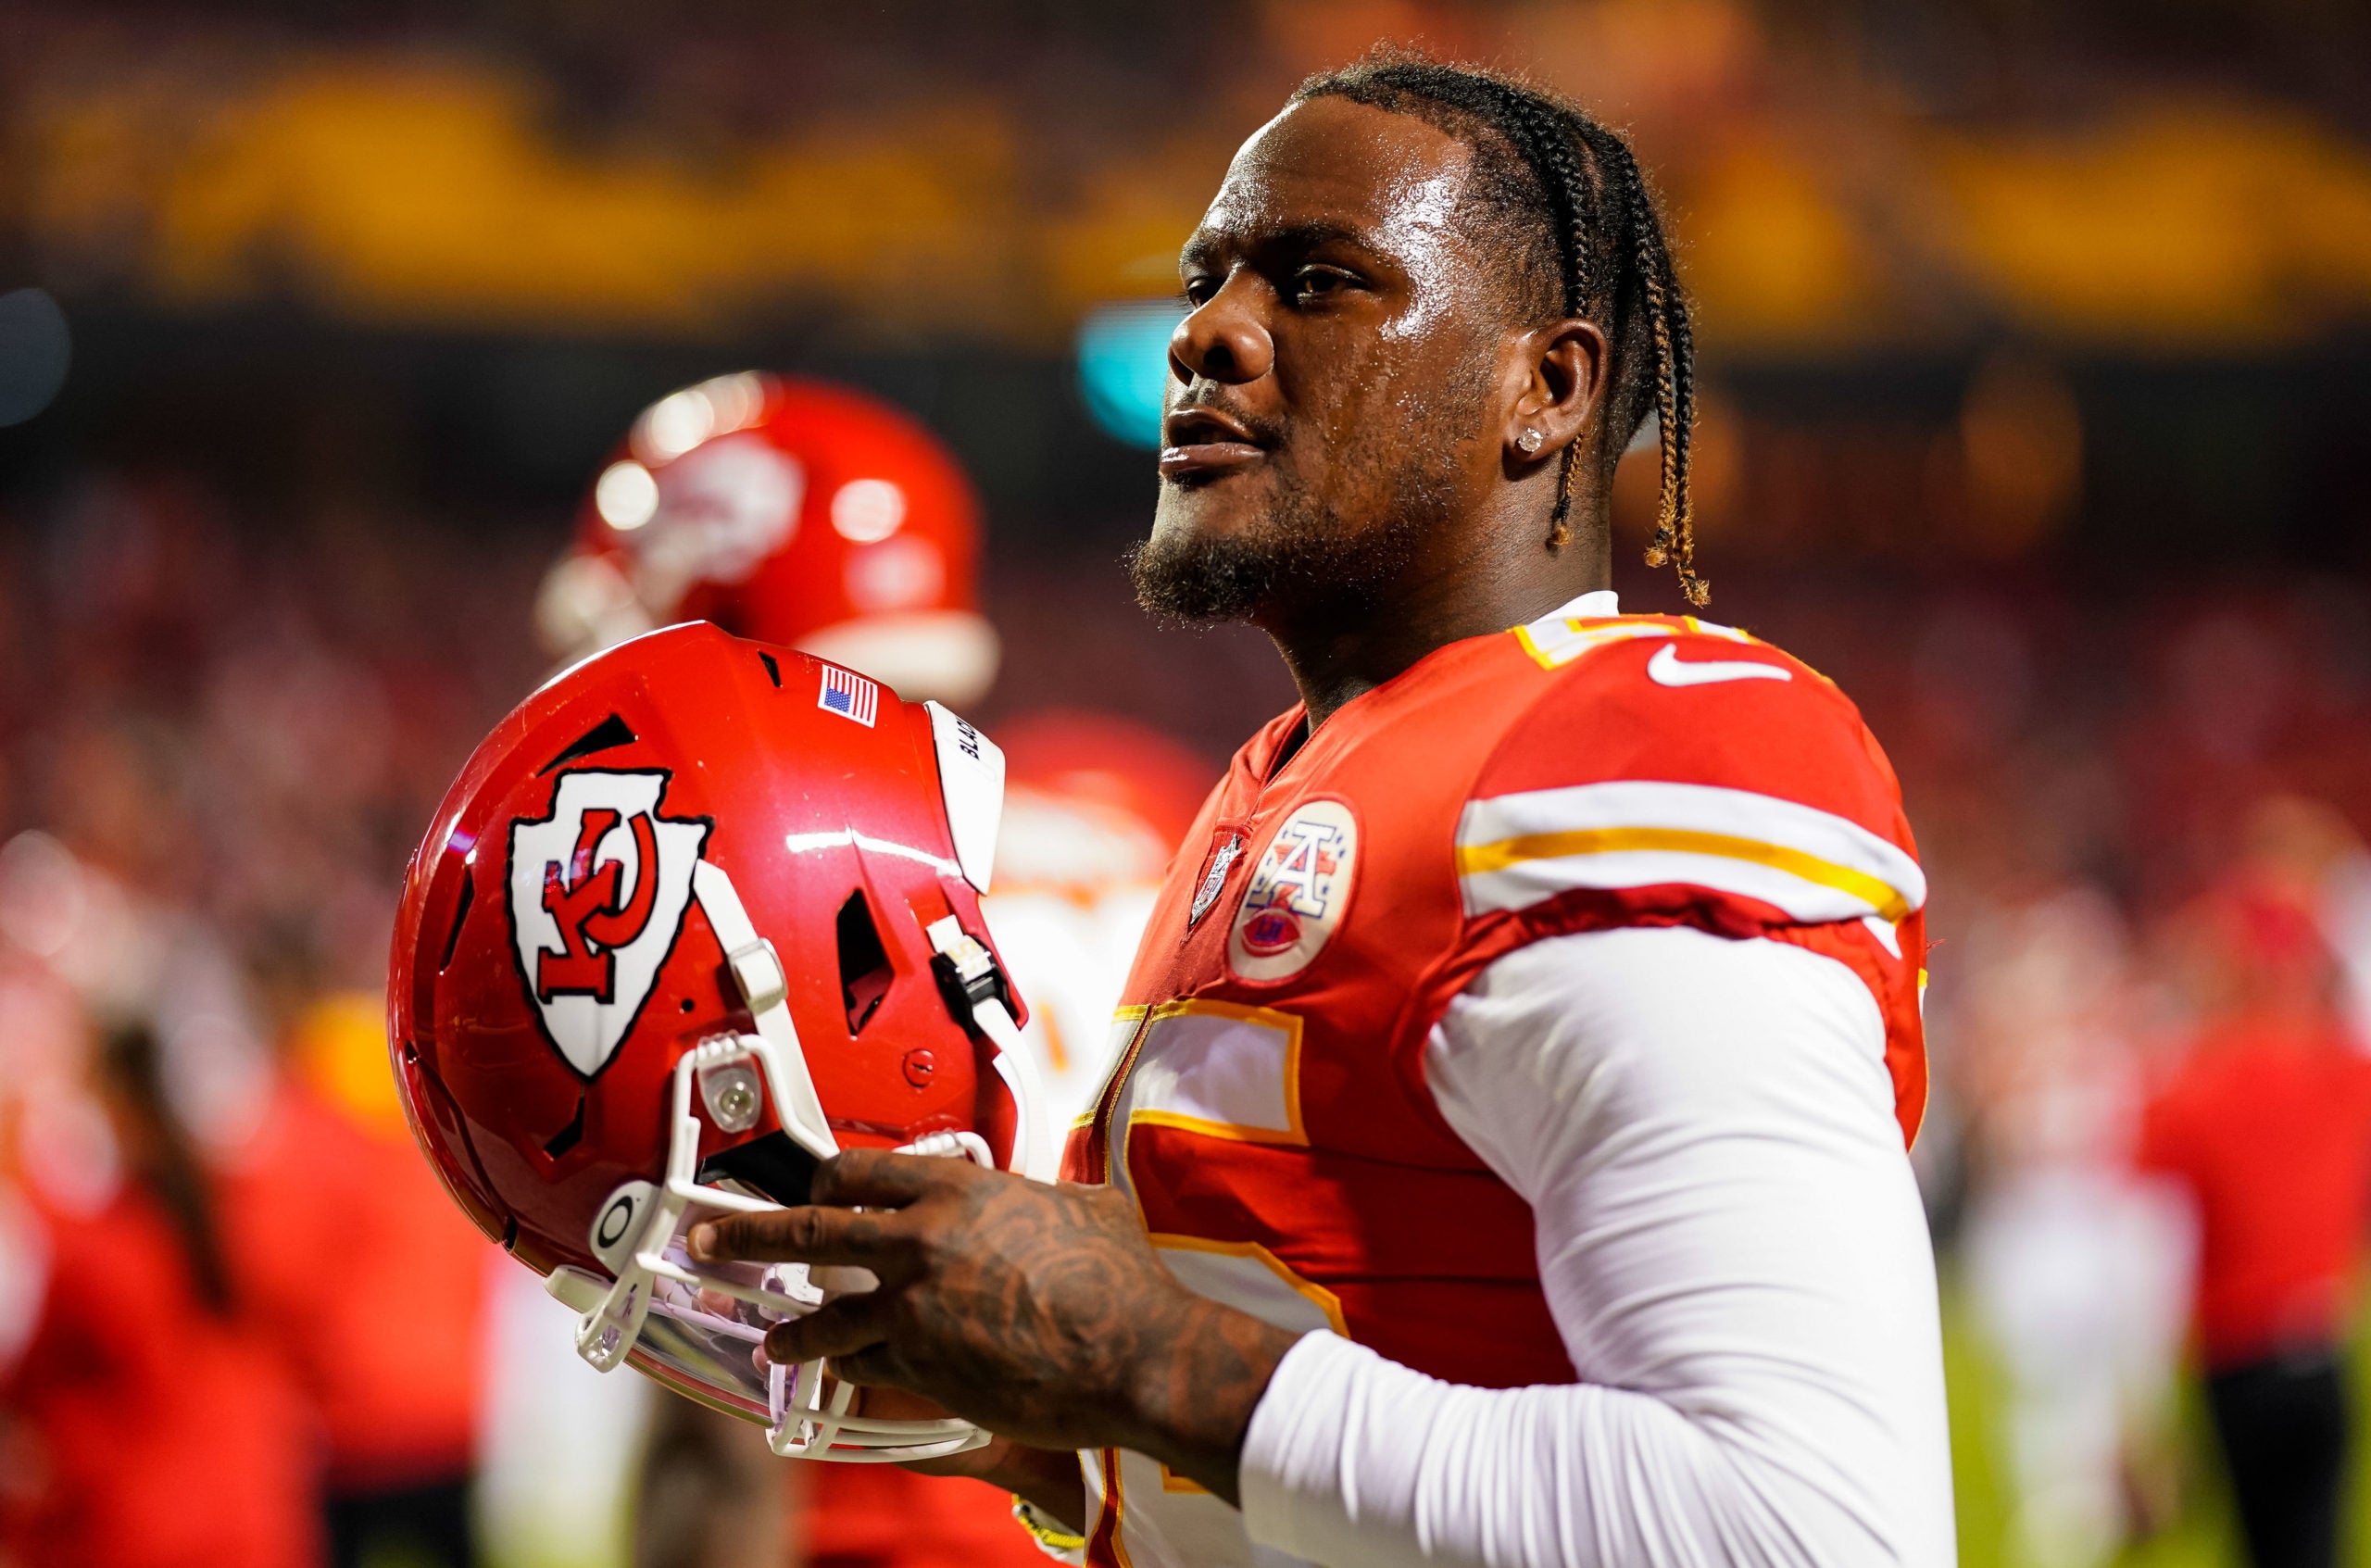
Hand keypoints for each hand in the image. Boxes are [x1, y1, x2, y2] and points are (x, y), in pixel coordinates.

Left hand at [686, 1148, 1300, 1504]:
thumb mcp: (1084, 1208)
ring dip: (792, 1331)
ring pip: (824, 1315)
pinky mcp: (919, 1365)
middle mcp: (919, 1238)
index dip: (826, 1181)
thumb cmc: (1119, 1279)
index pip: (859, 1170)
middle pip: (810, 1228)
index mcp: (955, 1187)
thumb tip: (1054, 1196)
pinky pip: (865, 1366)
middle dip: (747, 1232)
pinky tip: (844, 1378)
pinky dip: (853, 1371)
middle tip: (708, 1236)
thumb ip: (1044, 1197)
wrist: (1131, 1349)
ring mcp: (911, 1305)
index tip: (812, 1188)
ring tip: (771, 1342)